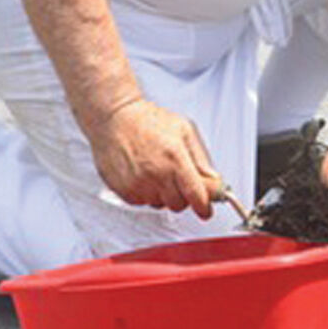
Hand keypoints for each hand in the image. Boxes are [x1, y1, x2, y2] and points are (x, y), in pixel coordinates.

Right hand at [85, 98, 222, 218]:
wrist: (115, 118)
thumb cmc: (147, 120)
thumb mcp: (184, 130)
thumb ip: (201, 158)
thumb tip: (213, 180)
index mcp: (175, 158)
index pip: (196, 195)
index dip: (204, 206)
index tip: (206, 210)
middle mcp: (157, 174)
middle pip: (179, 205)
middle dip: (183, 196)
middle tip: (178, 179)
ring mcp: (139, 184)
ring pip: (161, 205)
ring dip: (163, 194)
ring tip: (156, 170)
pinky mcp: (124, 191)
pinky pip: (143, 203)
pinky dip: (147, 193)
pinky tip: (143, 174)